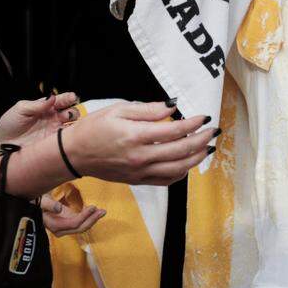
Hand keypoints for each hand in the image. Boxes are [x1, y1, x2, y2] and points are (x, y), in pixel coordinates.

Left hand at [0, 92, 78, 149]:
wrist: (2, 143)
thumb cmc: (9, 124)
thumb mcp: (21, 109)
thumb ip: (38, 104)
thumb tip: (52, 97)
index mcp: (45, 107)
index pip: (61, 100)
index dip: (68, 98)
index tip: (72, 97)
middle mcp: (52, 118)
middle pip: (70, 112)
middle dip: (73, 111)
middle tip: (67, 113)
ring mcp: (53, 131)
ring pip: (71, 125)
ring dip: (74, 122)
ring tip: (67, 121)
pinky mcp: (53, 144)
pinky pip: (65, 139)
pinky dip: (70, 136)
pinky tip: (68, 134)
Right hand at [40, 194, 104, 236]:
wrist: (35, 206)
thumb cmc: (38, 202)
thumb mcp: (41, 201)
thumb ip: (48, 205)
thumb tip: (59, 209)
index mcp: (55, 226)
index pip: (74, 224)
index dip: (84, 216)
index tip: (93, 207)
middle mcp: (61, 230)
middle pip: (80, 228)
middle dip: (92, 220)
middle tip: (103, 211)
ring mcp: (65, 228)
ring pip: (82, 227)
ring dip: (92, 219)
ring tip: (102, 211)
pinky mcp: (68, 224)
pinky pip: (80, 223)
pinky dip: (88, 217)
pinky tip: (94, 211)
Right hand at [59, 101, 216, 185]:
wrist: (74, 154)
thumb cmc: (94, 128)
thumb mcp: (118, 109)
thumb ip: (148, 109)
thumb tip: (172, 106)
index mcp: (135, 136)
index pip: (174, 131)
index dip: (193, 123)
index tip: (204, 117)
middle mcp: (140, 157)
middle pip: (181, 151)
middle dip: (201, 140)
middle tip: (213, 130)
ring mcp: (140, 171)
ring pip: (178, 169)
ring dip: (196, 158)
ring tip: (207, 147)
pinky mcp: (138, 180)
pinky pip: (166, 180)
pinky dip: (181, 172)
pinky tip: (188, 163)